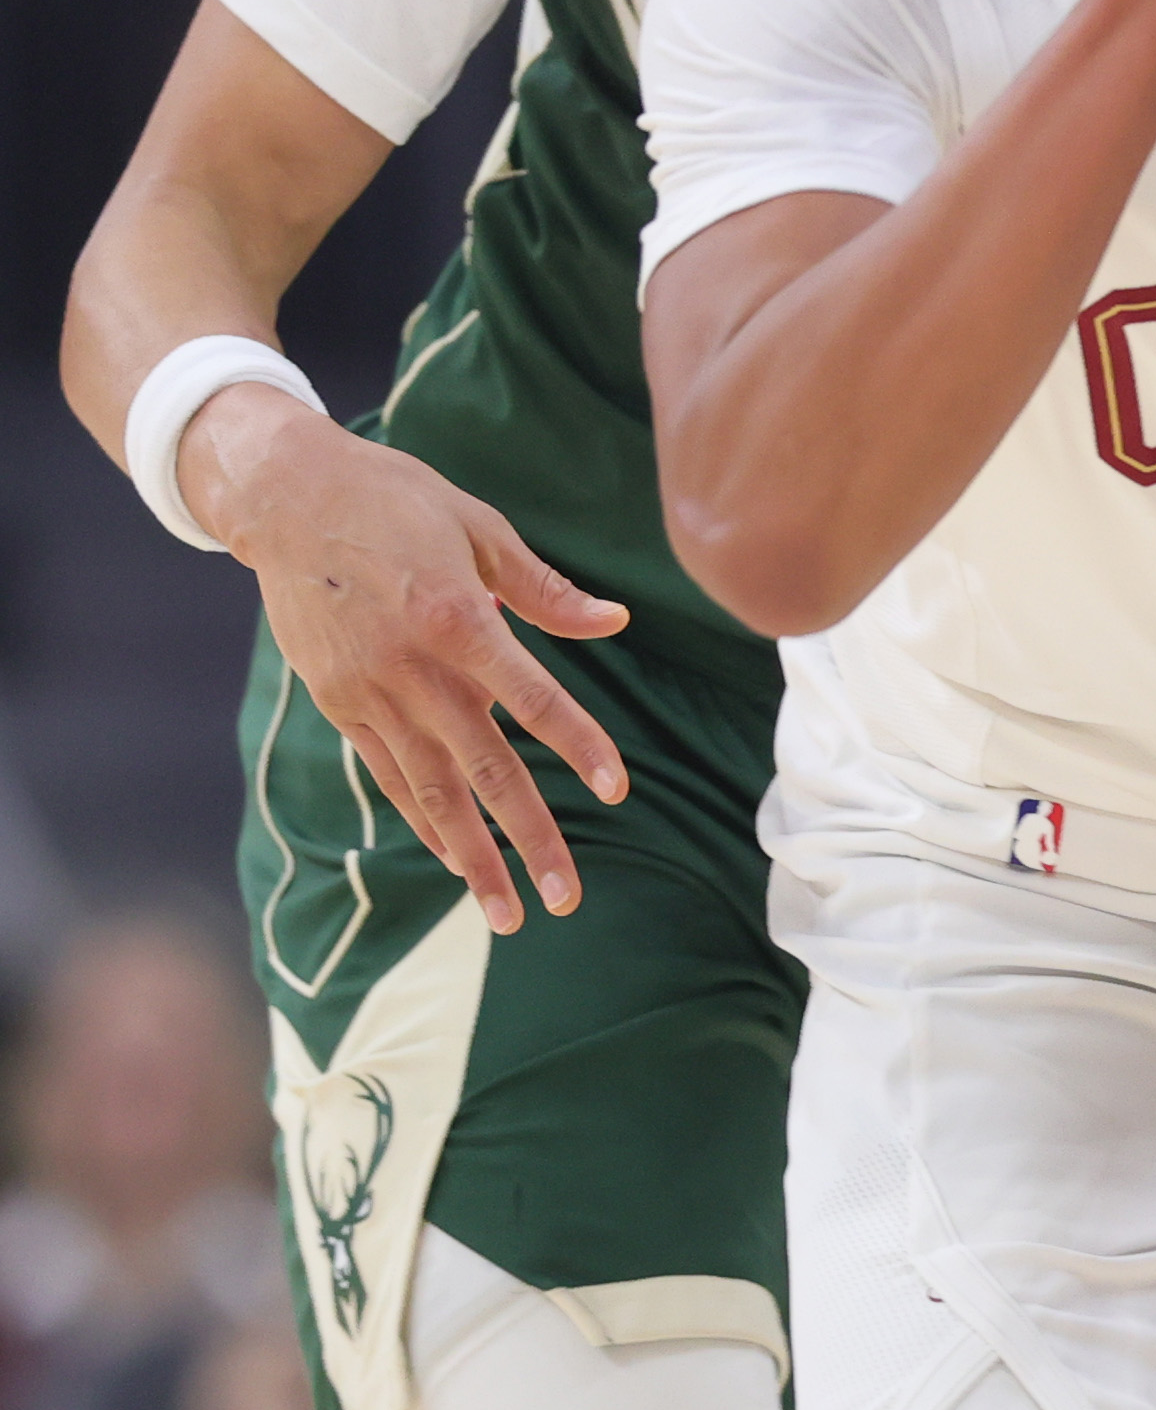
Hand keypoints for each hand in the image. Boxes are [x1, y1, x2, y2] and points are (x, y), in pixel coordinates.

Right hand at [182, 384, 627, 928]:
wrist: (286, 497)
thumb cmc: (397, 501)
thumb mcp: (479, 528)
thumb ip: (545, 590)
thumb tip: (615, 620)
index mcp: (457, 616)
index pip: (533, 698)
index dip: (577, 745)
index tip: (614, 789)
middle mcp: (411, 667)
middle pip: (483, 766)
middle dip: (529, 837)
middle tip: (567, 897)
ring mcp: (368, 692)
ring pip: (431, 790)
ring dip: (473, 857)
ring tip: (509, 912)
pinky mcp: (339, 703)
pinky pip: (390, 775)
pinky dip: (424, 820)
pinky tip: (455, 858)